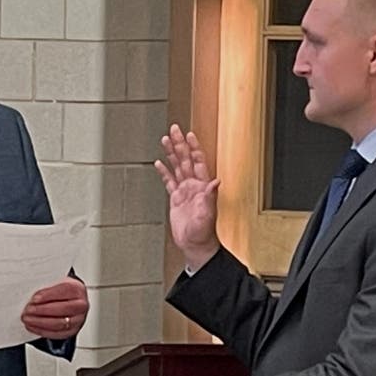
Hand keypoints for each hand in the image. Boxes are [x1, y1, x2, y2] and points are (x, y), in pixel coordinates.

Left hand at [21, 278, 87, 338]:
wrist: (69, 300)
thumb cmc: (60, 291)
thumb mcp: (55, 283)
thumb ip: (45, 287)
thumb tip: (30, 293)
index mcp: (78, 289)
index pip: (64, 291)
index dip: (48, 295)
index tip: (34, 299)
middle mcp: (81, 305)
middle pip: (62, 309)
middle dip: (42, 310)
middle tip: (28, 310)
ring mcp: (78, 320)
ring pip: (59, 323)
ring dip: (40, 322)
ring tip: (27, 319)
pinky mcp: (72, 331)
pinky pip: (56, 333)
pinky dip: (42, 330)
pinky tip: (32, 326)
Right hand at [155, 124, 220, 270]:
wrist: (195, 244)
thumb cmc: (203, 233)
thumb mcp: (207, 214)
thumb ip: (210, 197)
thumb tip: (216, 181)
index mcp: (202, 187)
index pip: (197, 162)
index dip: (193, 148)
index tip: (188, 135)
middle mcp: (194, 186)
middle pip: (185, 160)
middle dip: (179, 144)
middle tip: (174, 130)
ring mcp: (185, 192)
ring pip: (176, 167)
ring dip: (171, 153)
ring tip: (165, 140)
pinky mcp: (176, 199)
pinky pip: (169, 182)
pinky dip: (164, 172)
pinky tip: (160, 163)